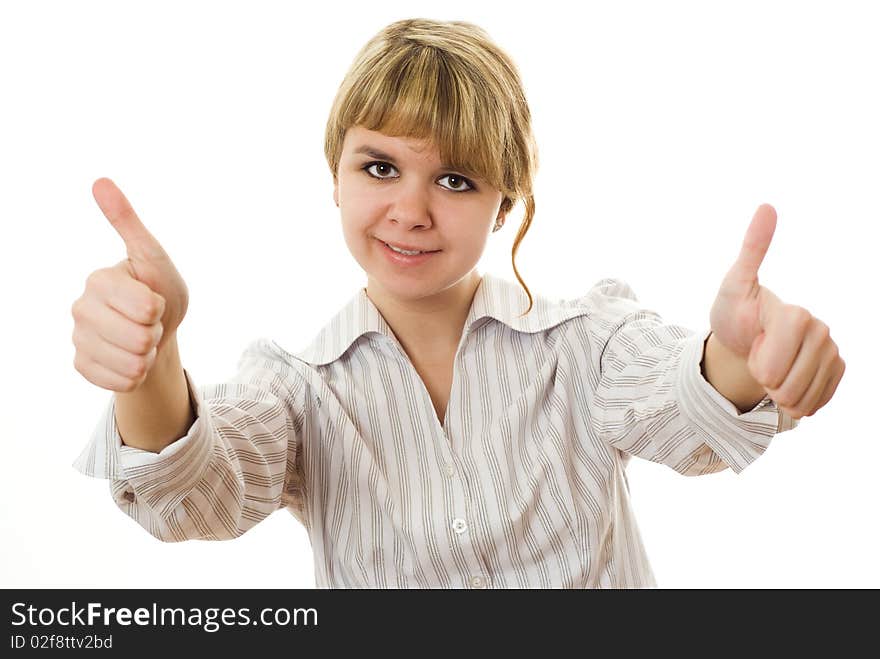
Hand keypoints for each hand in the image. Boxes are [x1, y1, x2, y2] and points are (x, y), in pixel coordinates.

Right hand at [71, 178, 189, 391]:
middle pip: (139, 340)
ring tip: (142, 339)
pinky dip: (136, 375)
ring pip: (132, 364)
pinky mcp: (82, 366)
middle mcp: (80, 308)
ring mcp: (79, 339)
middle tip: (149, 322)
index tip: (154, 300)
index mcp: (99, 280)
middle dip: (155, 334)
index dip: (160, 309)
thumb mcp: (153, 256)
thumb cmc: (159, 288)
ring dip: (147, 356)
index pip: (147, 309)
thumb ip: (128, 223)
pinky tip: (131, 358)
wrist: (159, 328)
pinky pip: (121, 382)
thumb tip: (100, 182)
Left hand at [708, 204, 844, 418]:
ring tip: (769, 371)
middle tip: (757, 358)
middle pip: (789, 382)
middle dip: (766, 381)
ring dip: (778, 395)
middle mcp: (820, 331)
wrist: (744, 341)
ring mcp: (830, 351)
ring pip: (802, 397)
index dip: (761, 364)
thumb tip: (767, 206)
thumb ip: (752, 251)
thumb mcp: (734, 284)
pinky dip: (796, 404)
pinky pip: (817, 403)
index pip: (777, 360)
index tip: (752, 353)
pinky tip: (786, 386)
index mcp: (796, 313)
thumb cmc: (735, 312)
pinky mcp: (835, 370)